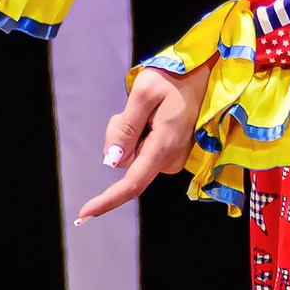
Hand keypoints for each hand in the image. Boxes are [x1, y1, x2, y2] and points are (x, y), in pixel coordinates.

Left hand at [77, 63, 211, 221]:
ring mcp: (174, 159)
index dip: (107, 200)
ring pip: (134, 156)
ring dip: (131, 134)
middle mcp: (170, 161)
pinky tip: (154, 116)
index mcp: (163, 146)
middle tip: (131, 109)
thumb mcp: (144, 92)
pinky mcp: (174, 154)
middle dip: (119, 139)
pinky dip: (140, 135)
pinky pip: (144, 151)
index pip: (132, 183)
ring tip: (149, 110)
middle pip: (127, 162)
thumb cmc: (174, 79)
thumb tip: (112, 161)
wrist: (205, 74)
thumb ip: (126, 126)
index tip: (84, 214)